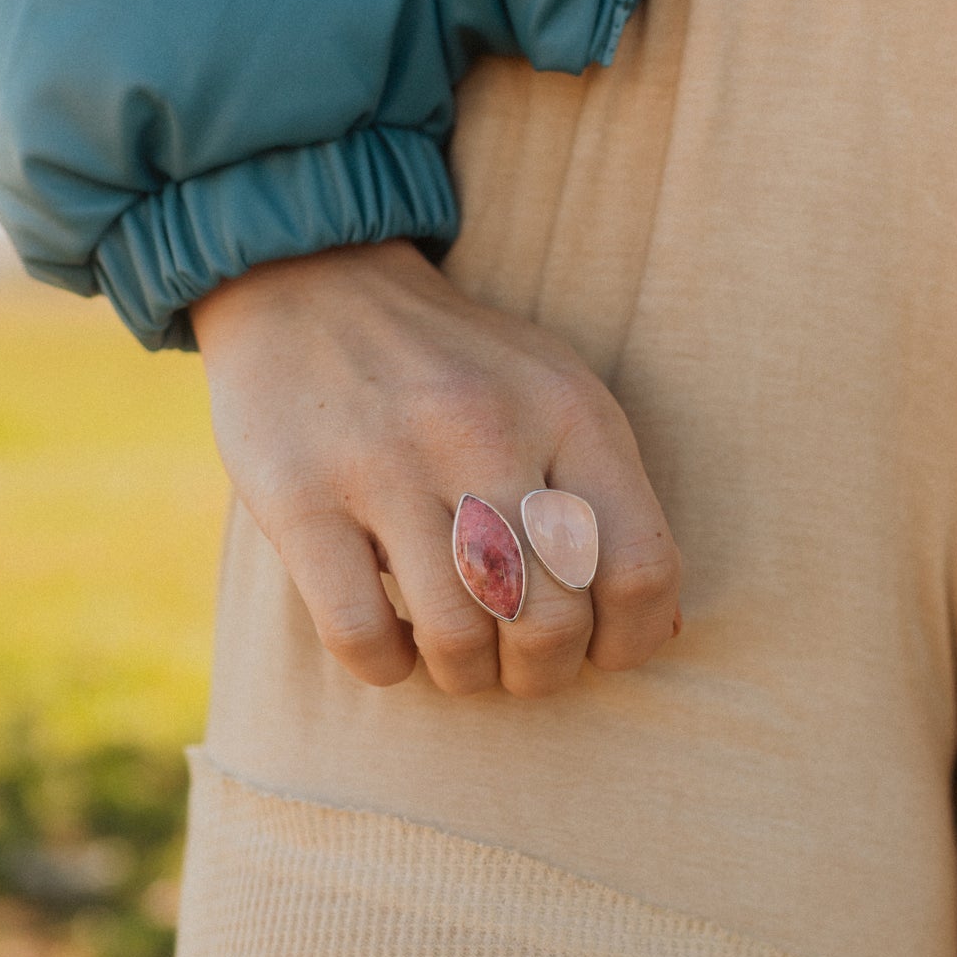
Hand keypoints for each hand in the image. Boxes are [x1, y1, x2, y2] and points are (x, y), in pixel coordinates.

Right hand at [190, 240, 680, 696]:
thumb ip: (605, 496)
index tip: (598, 651)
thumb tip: (657, 626)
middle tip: (515, 664)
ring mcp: (386, 464)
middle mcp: (485, 431)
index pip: (641, 568)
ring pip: (457, 639)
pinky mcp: (299, 497)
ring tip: (454, 656)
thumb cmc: (448, 367)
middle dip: (540, 671)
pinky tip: (387, 642)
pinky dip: (384, 665)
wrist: (308, 280)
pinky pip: (360, 634)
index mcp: (567, 408)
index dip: (630, 641)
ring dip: (463, 676)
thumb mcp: (549, 394)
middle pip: (551, 620)